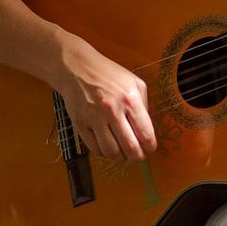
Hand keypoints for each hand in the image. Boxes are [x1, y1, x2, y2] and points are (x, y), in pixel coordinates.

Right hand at [54, 42, 156, 160]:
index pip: (145, 134)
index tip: (149, 148)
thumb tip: (147, 130)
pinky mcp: (80, 124)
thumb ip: (143, 106)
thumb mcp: (134, 82)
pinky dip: (104, 153)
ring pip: (111, 152)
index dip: (150, 147)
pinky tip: (108, 147)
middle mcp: (112, 110)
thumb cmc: (107, 74)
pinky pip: (94, 148)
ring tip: (123, 153)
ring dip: (121, 158)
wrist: (76, 68)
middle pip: (130, 148)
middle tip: (138, 156)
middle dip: (137, 157)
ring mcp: (94, 118)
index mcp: (130, 99)